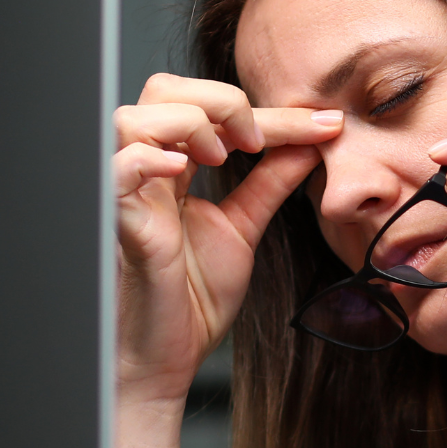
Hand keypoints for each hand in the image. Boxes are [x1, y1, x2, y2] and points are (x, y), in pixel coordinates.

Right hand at [116, 74, 341, 402]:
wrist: (167, 358)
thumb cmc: (190, 299)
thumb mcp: (243, 227)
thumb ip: (270, 182)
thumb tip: (311, 144)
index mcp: (174, 168)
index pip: (214, 111)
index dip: (275, 112)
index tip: (329, 123)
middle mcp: (147, 172)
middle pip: (162, 90)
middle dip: (218, 99)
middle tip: (254, 140)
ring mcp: (128, 194)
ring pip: (135, 116)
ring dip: (188, 122)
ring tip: (219, 156)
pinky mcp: (118, 222)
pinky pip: (117, 167)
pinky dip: (148, 157)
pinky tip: (182, 169)